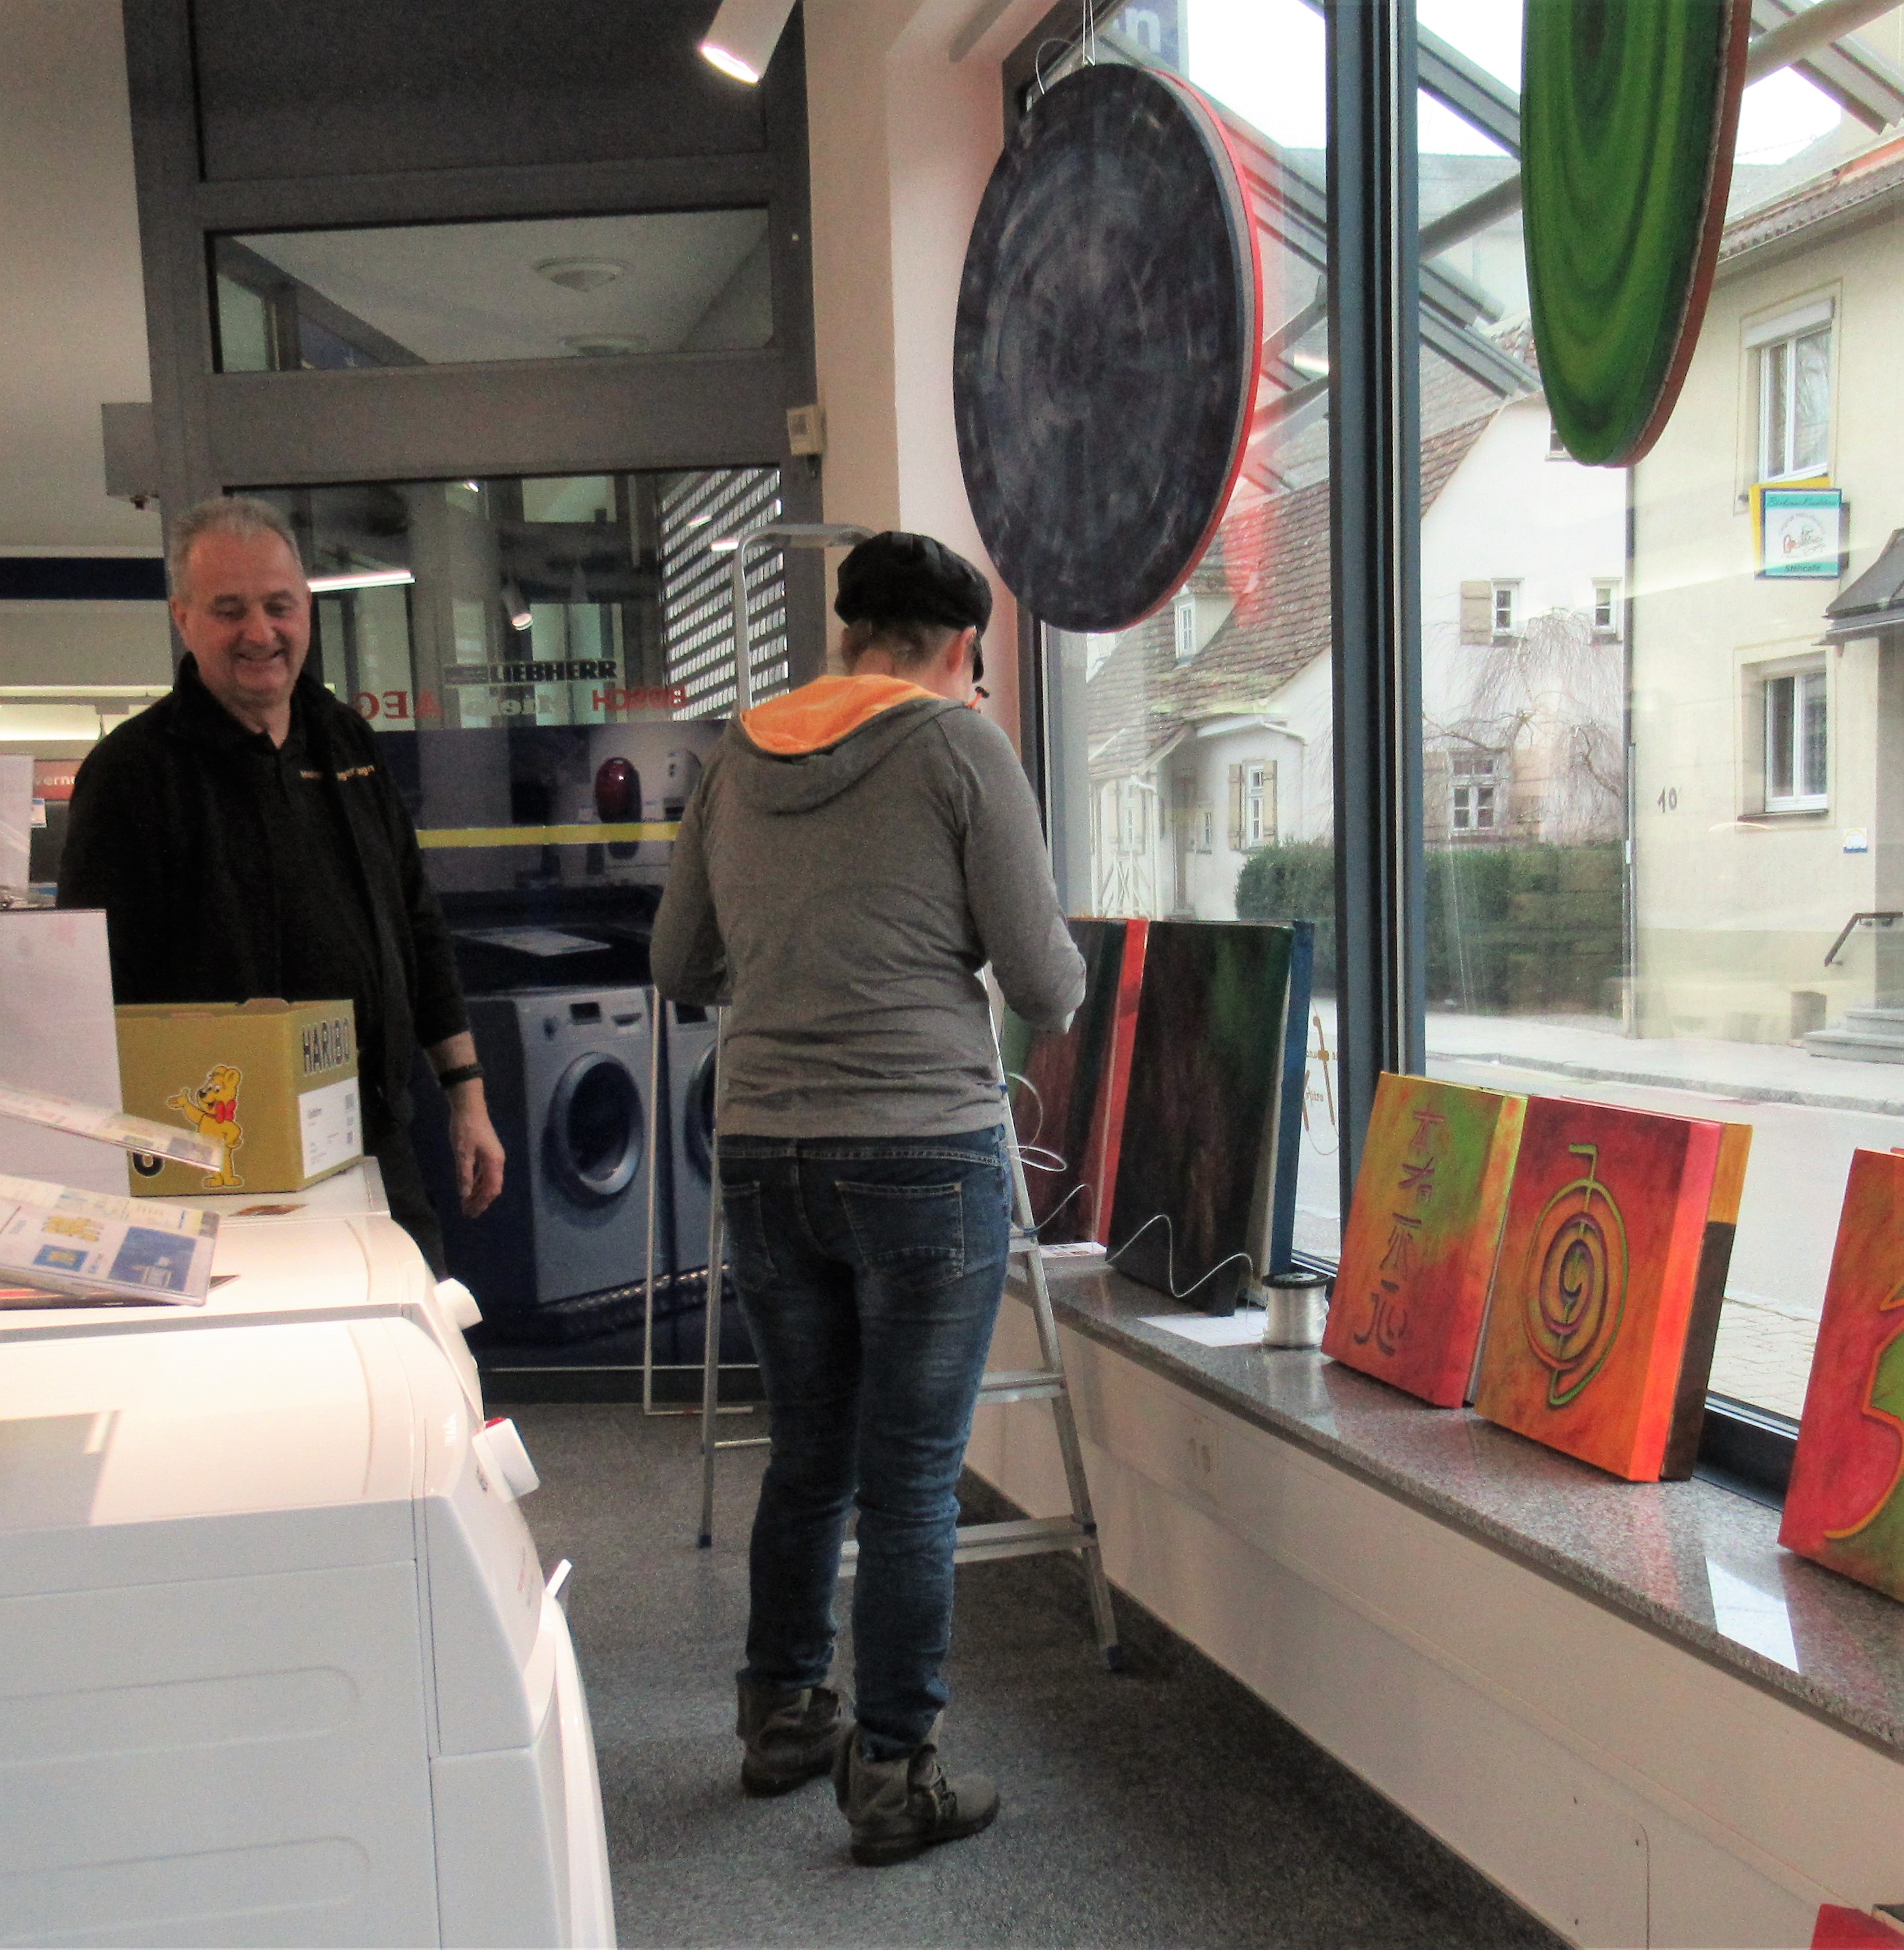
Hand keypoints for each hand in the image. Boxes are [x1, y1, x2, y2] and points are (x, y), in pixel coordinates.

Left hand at [448, 1087, 505, 1217]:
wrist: (469, 1107)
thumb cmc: (466, 1129)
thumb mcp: (463, 1153)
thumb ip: (464, 1175)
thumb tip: (465, 1195)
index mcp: (494, 1162)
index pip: (491, 1189)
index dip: (482, 1202)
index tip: (471, 1213)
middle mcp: (497, 1162)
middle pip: (492, 1187)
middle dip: (481, 1201)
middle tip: (468, 1213)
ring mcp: (493, 1157)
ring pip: (488, 1181)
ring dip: (478, 1194)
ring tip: (468, 1205)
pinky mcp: (488, 1153)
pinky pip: (485, 1174)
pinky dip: (477, 1184)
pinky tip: (470, 1190)